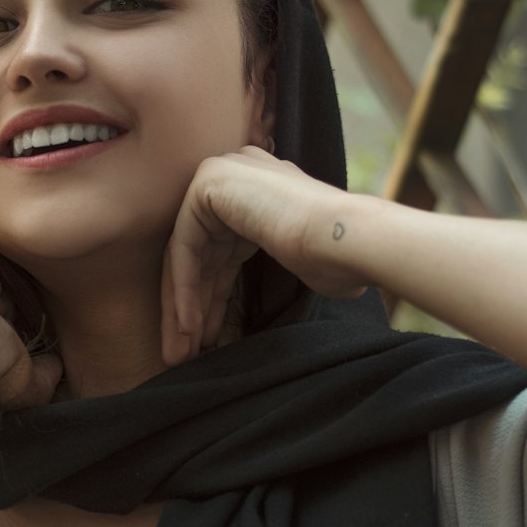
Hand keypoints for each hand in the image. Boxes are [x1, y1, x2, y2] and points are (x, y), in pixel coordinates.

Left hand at [161, 147, 367, 363]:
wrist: (345, 240)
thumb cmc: (339, 258)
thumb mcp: (303, 262)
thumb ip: (287, 260)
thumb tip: (308, 281)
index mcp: (262, 191)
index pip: (221, 251)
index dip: (213, 298)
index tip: (208, 339)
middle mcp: (238, 175)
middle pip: (201, 254)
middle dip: (193, 306)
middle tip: (185, 351)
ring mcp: (222, 173)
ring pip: (187, 255)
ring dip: (182, 307)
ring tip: (180, 353)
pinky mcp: (207, 184)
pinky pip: (184, 247)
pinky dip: (184, 289)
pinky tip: (189, 326)